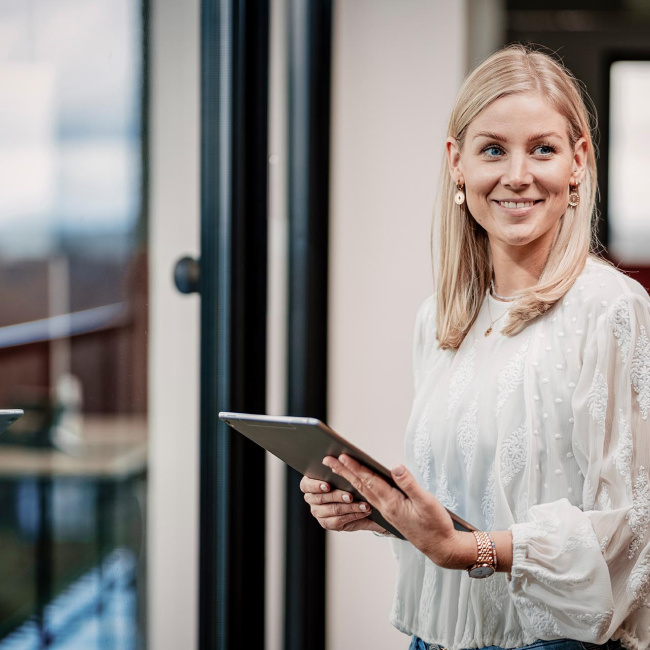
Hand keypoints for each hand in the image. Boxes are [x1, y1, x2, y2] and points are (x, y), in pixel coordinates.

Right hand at [299, 475, 386, 532]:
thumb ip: (338, 468)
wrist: (356, 499)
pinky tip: (362, 512)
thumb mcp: (341, 473)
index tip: (328, 485)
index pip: (306, 485)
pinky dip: (353, 516)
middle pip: (321, 499)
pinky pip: (338, 521)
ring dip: (349, 507)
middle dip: (337, 496)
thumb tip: (341, 458)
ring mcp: (318, 512)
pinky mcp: (327, 523)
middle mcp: (311, 498)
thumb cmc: (346, 481)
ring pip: (332, 510)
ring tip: (363, 505)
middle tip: (350, 496)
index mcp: (309, 483)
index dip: (316, 485)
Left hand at [322, 454, 472, 568]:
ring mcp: (386, 512)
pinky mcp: (389, 514)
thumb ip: (410, 485)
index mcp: (392, 503)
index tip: (343, 456)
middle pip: (360, 486)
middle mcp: (384, 508)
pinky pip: (369, 498)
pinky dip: (359, 488)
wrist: (441, 547)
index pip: (369, 482)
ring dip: (348, 479)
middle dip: (343, 472)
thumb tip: (394, 467)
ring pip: (362, 492)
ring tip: (336, 468)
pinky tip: (355, 483)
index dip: (356, 468)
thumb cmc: (436, 524)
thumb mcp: (427, 502)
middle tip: (327, 460)